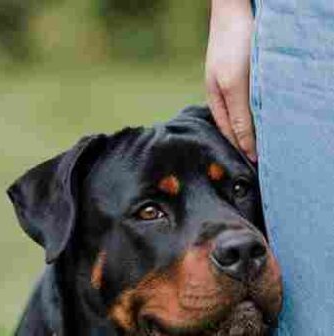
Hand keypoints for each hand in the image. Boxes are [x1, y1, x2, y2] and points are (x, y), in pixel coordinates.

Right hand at [205, 0, 256, 160]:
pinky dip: (262, 110)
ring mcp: (235, 84)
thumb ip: (240, 117)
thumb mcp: (235, 85)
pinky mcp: (246, 73)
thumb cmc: (231, 45)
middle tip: (266, 161)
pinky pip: (255, 99)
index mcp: (217, 101)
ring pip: (247, 113)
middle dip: (249, 143)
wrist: (236, 9)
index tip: (259, 168)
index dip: (243, 151)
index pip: (230, 135)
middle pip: (237, 126)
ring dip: (258, 127)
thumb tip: (247, 149)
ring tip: (271, 143)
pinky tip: (270, 113)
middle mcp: (225, 95)